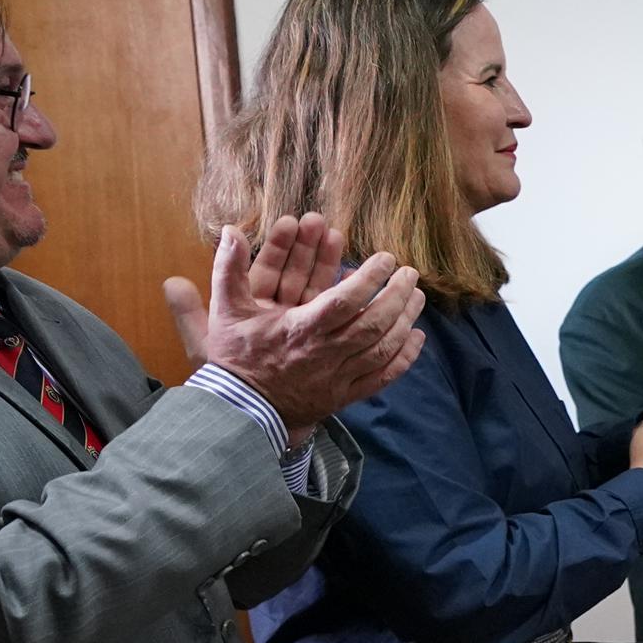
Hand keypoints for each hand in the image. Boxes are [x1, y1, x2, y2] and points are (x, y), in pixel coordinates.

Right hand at [164, 213, 426, 426]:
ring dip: (405, 321)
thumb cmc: (234, 359)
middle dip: (396, 296)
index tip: (386, 259)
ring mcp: (337, 378)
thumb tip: (230, 230)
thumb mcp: (225, 311)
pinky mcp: (343, 397)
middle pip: (373, 324)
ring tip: (417, 297)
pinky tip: (416, 338)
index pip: (345, 301)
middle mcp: (324, 354)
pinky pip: (381, 378)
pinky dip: (403, 359)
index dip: (369, 278)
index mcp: (300, 330)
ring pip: (382, 349)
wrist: (238, 411)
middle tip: (410, 273)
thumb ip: (228, 269)